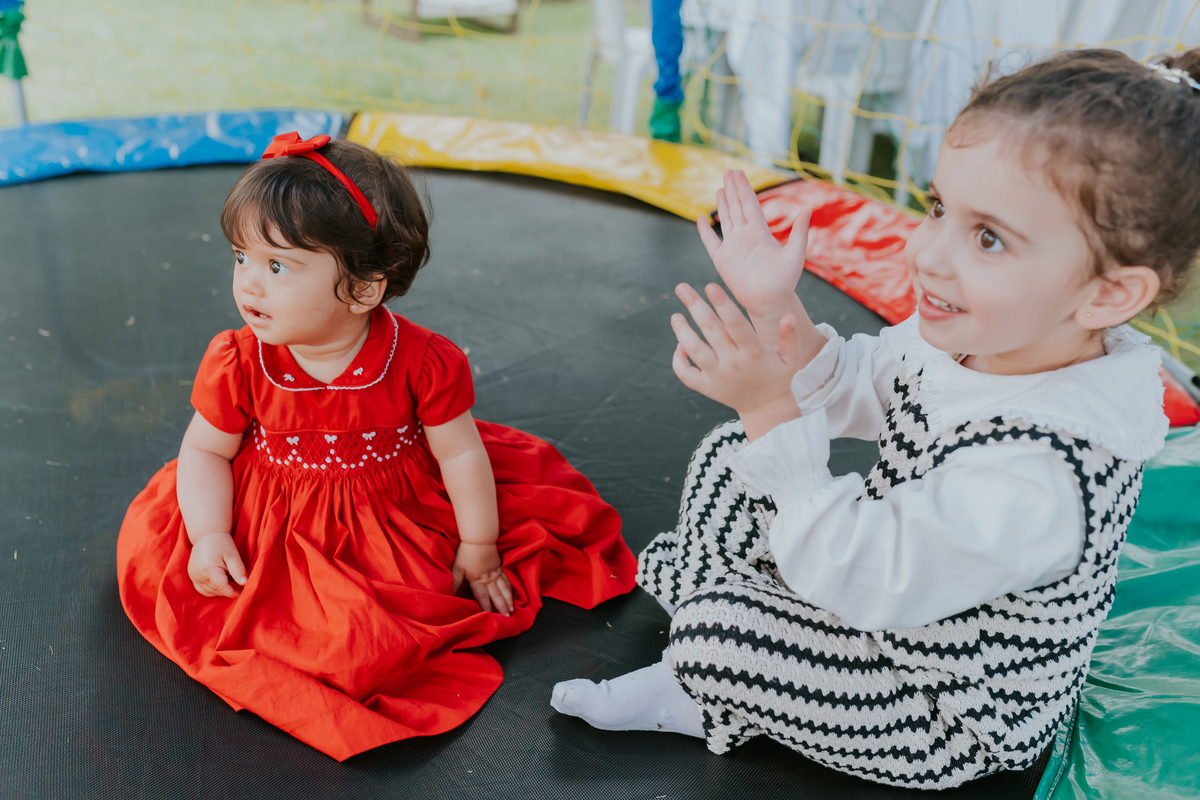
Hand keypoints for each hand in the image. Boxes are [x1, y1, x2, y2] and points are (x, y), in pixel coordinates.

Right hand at [188, 532, 247, 597]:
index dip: (233, 592)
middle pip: (216, 590)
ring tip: (230, 582)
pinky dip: (211, 590)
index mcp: (209, 570)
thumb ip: (238, 569)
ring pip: (209, 592)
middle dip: (228, 590)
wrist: (206, 534)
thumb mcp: (233, 555)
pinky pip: (201, 589)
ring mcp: (193, 576)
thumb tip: (244, 583)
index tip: (242, 591)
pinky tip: (220, 583)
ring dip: (220, 590)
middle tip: (238, 584)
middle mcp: (198, 575)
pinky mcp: (192, 576)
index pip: (222, 588)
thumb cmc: (222, 543)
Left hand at [452, 542, 513, 615]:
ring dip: (508, 599)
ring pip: (504, 589)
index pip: (483, 597)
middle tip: (507, 617)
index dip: (486, 607)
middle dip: (501, 607)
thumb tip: (449, 595)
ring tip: (512, 609)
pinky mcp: (500, 566)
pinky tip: (513, 592)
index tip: (491, 616)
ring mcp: (496, 573)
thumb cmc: (466, 553)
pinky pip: (507, 579)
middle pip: (496, 595)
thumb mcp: (457, 568)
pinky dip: (511, 587)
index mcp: (477, 580)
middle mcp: (489, 579)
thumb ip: (454, 582)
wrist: (479, 539)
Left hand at [672, 282, 805, 439]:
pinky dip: (678, 360)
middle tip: (682, 287)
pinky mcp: (707, 388)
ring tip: (675, 315)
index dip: (722, 304)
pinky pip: (686, 374)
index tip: (710, 285)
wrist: (766, 408)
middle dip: (695, 306)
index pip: (735, 323)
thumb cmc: (778, 376)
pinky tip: (680, 344)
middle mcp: (733, 363)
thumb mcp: (791, 358)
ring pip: (694, 350)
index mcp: (754, 352)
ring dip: (682, 331)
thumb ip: (790, 337)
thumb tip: (789, 316)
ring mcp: (717, 377)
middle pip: (711, 330)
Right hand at [696, 170, 810, 336]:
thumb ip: (799, 233)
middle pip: (737, 207)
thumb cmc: (785, 281)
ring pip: (726, 220)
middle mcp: (745, 236)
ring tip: (720, 188)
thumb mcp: (795, 255)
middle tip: (728, 171)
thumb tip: (807, 210)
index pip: (750, 204)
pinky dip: (705, 231)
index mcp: (760, 232)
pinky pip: (711, 242)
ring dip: (722, 204)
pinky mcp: (722, 260)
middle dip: (732, 189)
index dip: (744, 188)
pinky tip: (702, 219)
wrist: (770, 301)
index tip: (738, 173)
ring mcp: (733, 247)